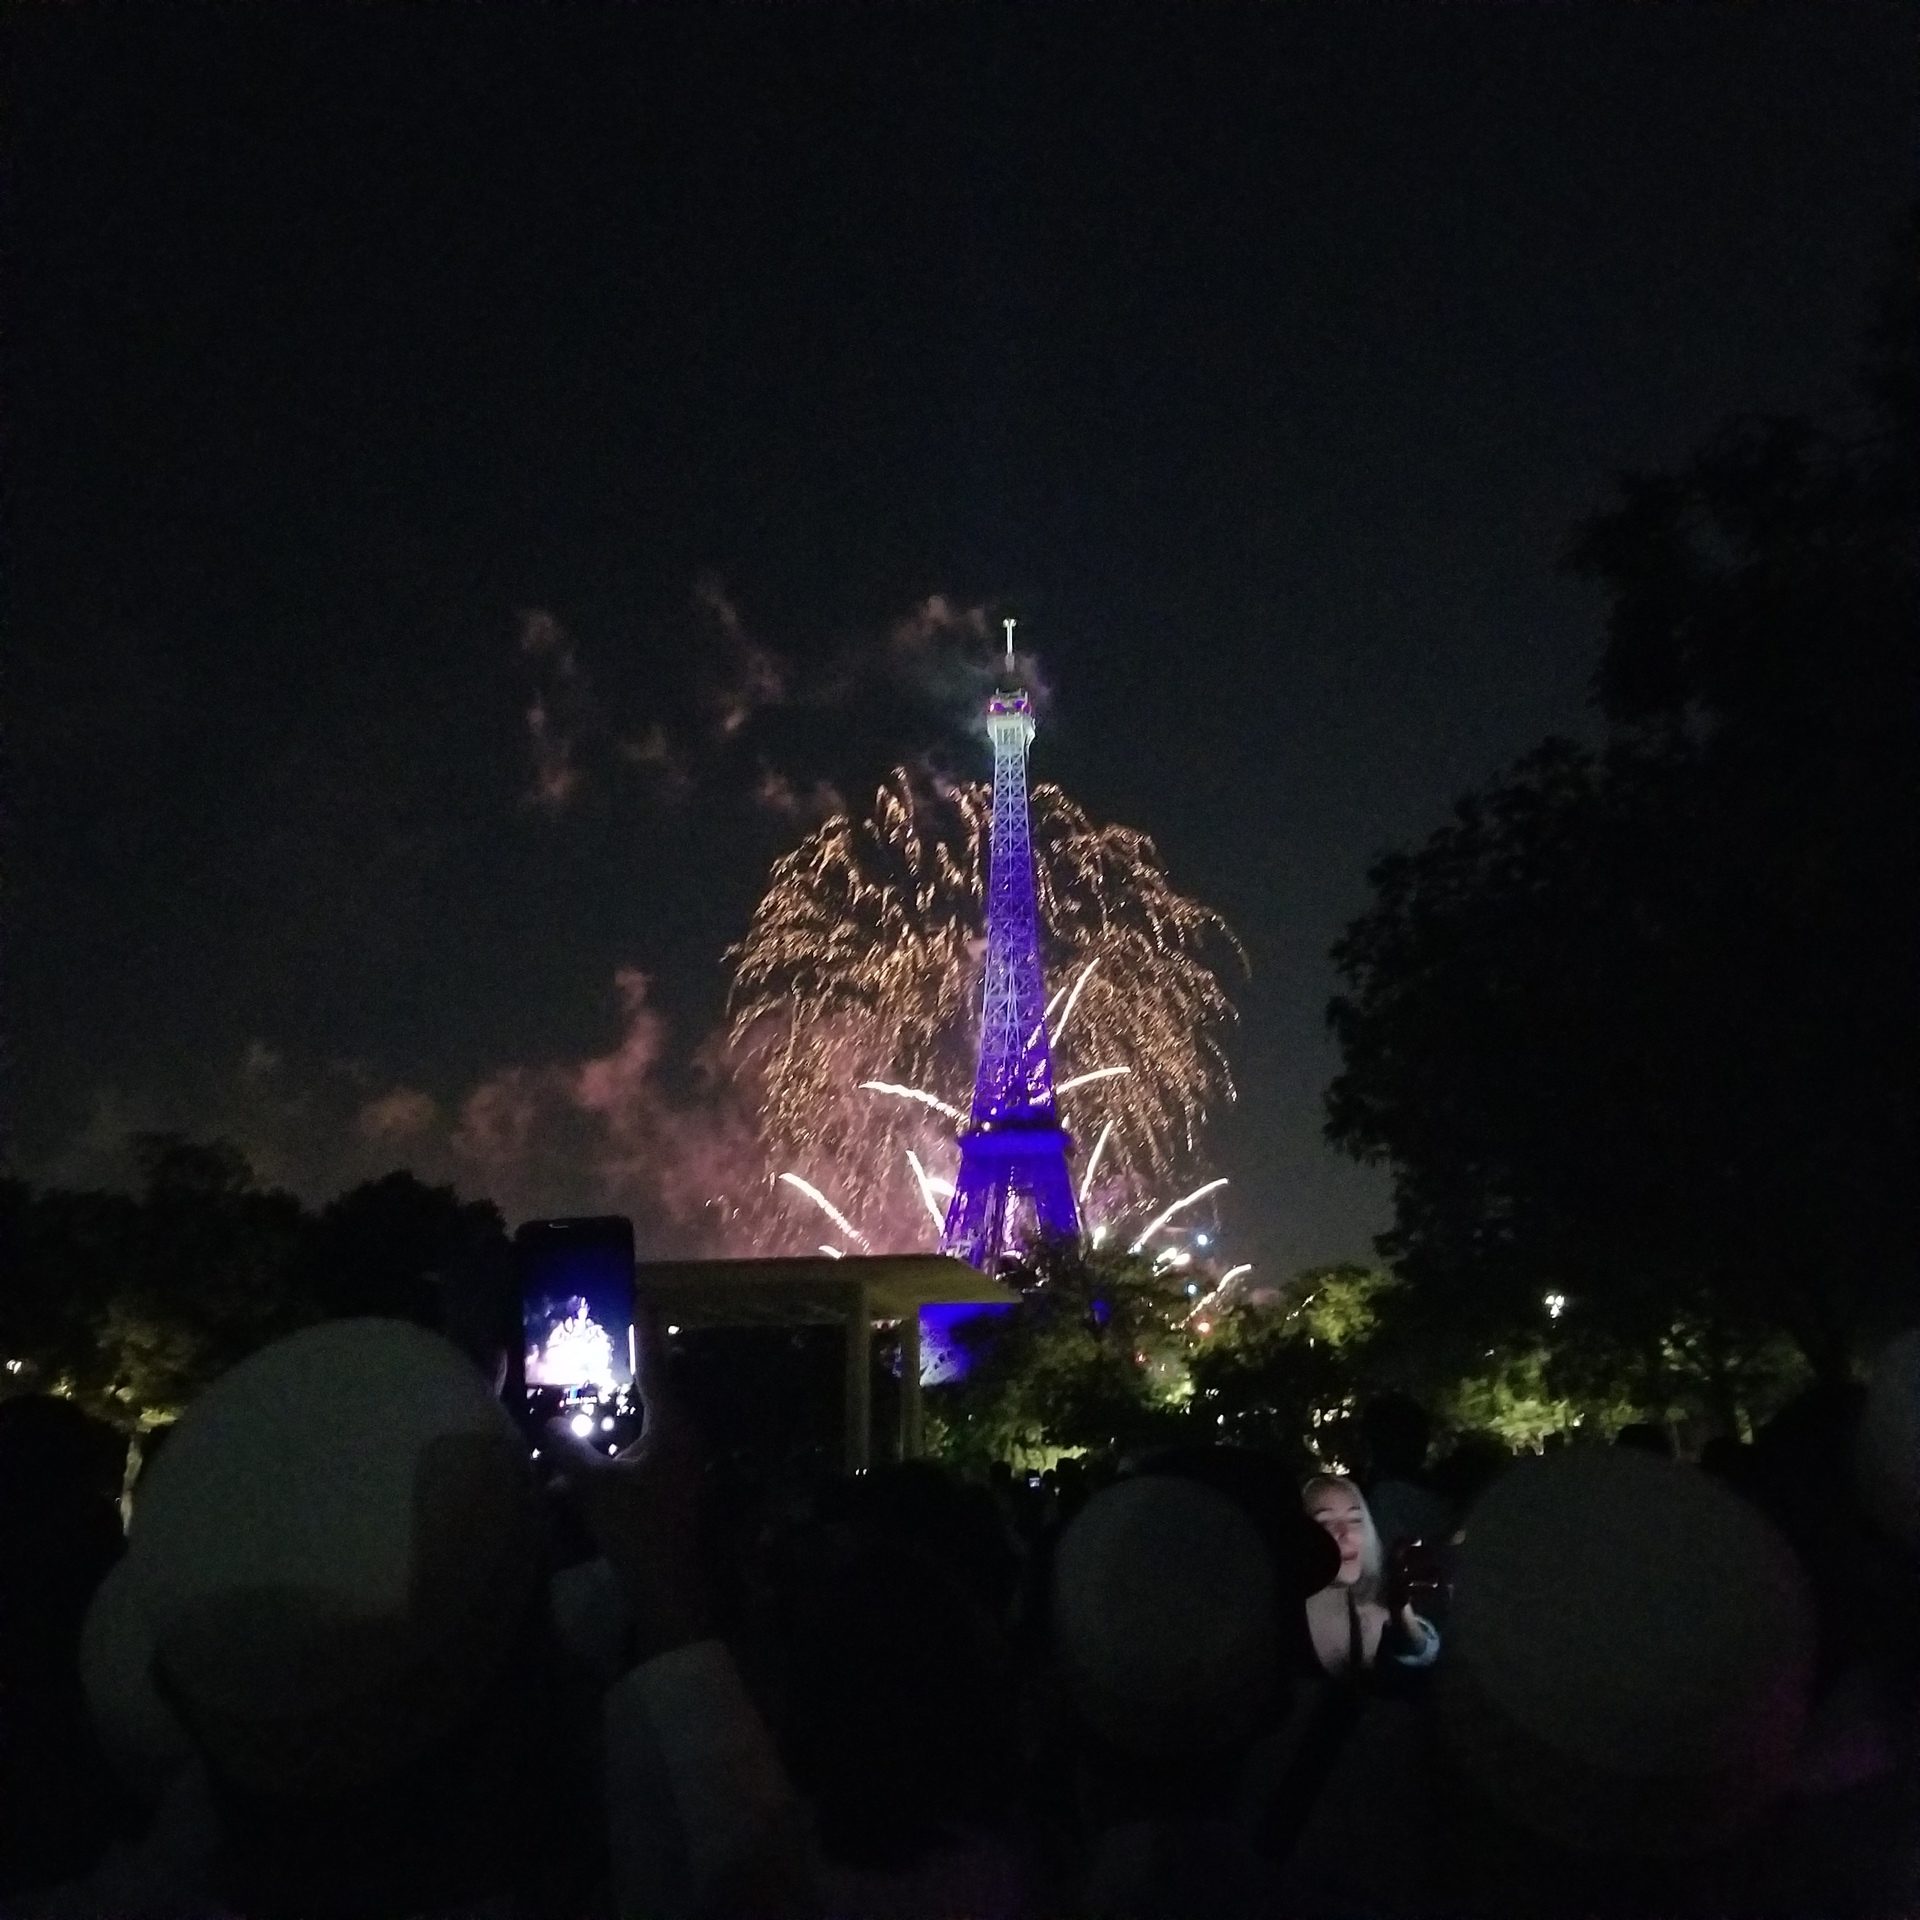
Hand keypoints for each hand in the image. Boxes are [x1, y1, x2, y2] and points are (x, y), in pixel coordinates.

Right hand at [542, 1306, 707, 1661]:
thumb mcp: (595, 1485)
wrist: (668, 1588)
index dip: (643, 1328)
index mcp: (670, 1424)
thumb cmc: (637, 1528)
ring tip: (577, 1406)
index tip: (638, 1293)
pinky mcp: (665, 1488)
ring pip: (639, 1426)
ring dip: (609, 1418)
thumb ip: (569, 1447)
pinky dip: (608, 1452)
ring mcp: (676, 1463)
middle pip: (649, 1390)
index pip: (653, 1363)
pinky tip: (573, 1468)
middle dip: (623, 1369)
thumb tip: (548, 1418)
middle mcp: (679, 1436)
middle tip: (599, 1343)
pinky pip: (634, 1455)